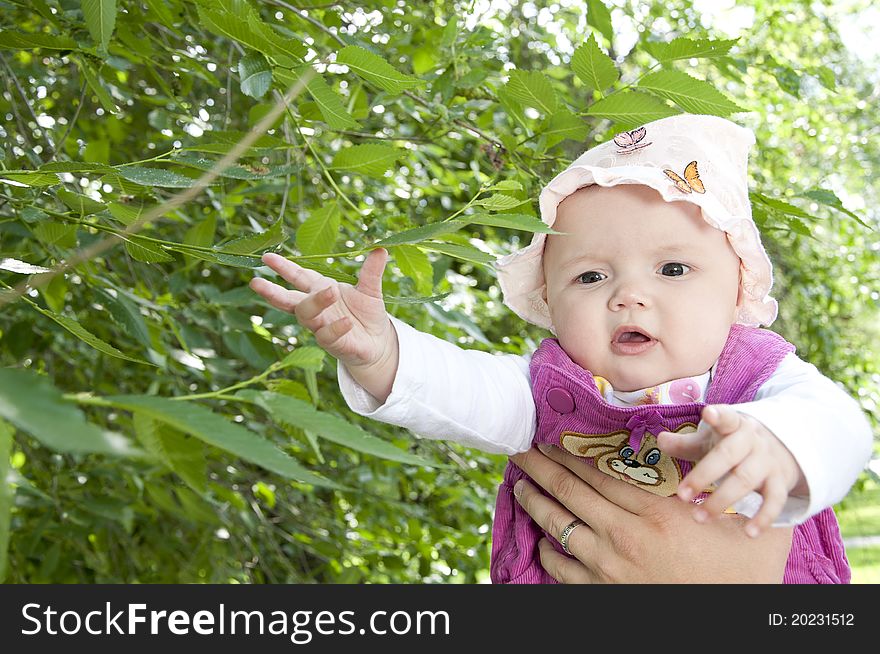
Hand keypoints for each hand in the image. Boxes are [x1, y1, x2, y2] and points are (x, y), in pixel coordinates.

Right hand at [249, 249, 396, 382]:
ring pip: (307, 316)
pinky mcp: (333, 344)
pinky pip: (328, 336)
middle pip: (289, 300)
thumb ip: (371, 271)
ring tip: (332, 290)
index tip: (266, 257)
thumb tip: (380, 249)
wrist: (378, 343)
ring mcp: (321, 327)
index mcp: (319, 290)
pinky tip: (346, 320)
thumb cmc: (367, 314)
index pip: (297, 277)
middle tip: (256, 283)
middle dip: (272, 292)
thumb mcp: (370, 289)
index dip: (282, 267)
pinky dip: (336, 327)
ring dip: (316, 303)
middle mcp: (315, 309)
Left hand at [511, 444, 791, 582]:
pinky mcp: (601, 593)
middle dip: (541, 467)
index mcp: (656, 512)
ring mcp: (608, 566)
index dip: (571, 453)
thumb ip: (731, 488)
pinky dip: (546, 550)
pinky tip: (540, 538)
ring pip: (558, 524)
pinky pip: (561, 568)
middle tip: (521, 450)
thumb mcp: (747, 524)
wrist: (732, 625)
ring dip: (535, 502)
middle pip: (570, 491)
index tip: (552, 439)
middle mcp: (625, 535)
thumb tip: (729, 456)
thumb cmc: (743, 575)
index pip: (599, 472)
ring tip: (520, 485)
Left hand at [657, 404, 804, 537]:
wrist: (779, 450)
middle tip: (681, 495)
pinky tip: (749, 533)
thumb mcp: (709, 440)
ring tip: (699, 518)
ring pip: (746, 480)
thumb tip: (659, 440)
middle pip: (729, 455)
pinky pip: (774, 501)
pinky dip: (763, 518)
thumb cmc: (731, 445)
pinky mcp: (780, 482)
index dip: (719, 415)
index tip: (708, 413)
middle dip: (704, 476)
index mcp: (734, 424)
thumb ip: (685, 442)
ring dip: (722, 500)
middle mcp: (753, 441)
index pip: (727, 417)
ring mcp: (768, 462)